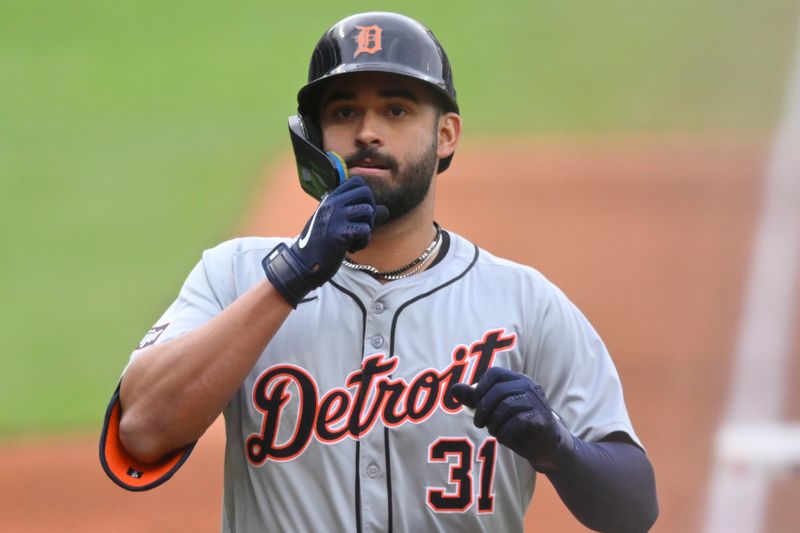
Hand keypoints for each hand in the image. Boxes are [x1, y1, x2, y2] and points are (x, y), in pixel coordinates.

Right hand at [262, 176, 388, 306]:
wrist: (303, 264)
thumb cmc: (323, 244)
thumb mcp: (339, 224)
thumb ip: (361, 215)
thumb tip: (385, 210)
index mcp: (330, 198)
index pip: (358, 183)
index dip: (366, 197)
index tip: (359, 215)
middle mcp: (332, 204)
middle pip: (366, 194)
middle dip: (370, 212)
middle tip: (360, 228)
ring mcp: (335, 217)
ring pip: (369, 212)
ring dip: (367, 229)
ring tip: (355, 240)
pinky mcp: (339, 234)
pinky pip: (365, 231)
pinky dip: (363, 242)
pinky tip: (352, 249)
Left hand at [450, 367, 574, 471]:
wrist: (545, 446)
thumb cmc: (517, 425)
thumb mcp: (494, 410)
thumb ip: (476, 399)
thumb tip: (454, 389)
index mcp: (517, 379)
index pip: (494, 373)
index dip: (480, 389)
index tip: (477, 405)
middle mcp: (528, 386)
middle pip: (497, 391)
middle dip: (483, 410)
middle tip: (480, 424)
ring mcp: (536, 401)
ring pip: (505, 407)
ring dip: (494, 424)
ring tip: (496, 432)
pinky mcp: (541, 419)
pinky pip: (516, 422)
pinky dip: (505, 433)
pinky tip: (505, 437)